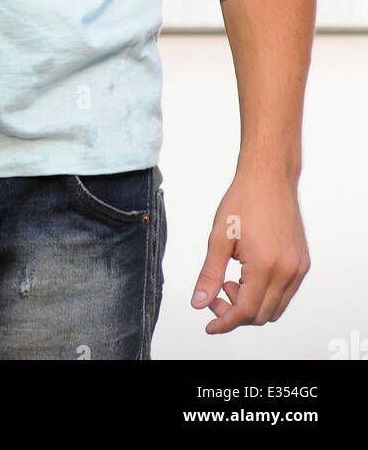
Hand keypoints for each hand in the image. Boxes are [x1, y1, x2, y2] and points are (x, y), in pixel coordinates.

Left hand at [190, 168, 309, 332]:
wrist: (269, 176)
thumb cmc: (244, 200)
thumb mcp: (219, 237)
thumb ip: (209, 274)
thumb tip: (199, 302)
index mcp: (265, 266)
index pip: (245, 312)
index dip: (225, 322)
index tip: (210, 324)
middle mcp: (287, 271)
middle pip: (261, 315)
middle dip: (236, 312)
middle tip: (218, 290)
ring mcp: (298, 268)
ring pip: (275, 308)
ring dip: (252, 304)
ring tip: (233, 278)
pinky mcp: (302, 263)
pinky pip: (286, 293)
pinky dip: (266, 294)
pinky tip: (248, 273)